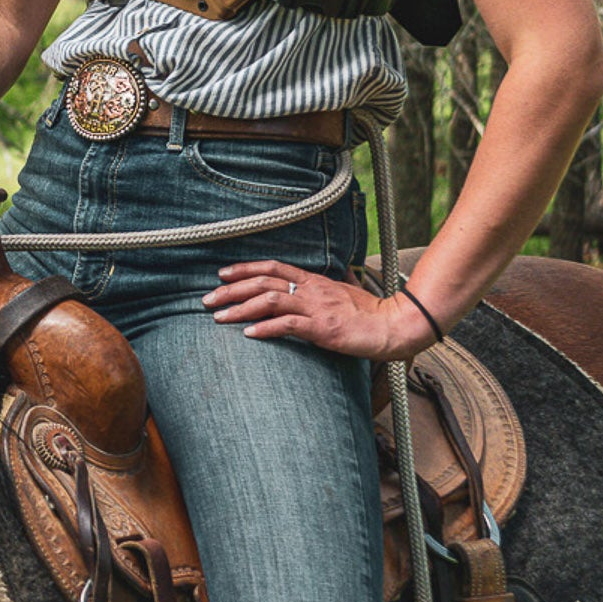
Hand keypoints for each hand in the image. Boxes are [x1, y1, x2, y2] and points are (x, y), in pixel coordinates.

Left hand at [204, 260, 439, 359]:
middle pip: (263, 281)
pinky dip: (265, 328)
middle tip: (208, 299)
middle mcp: (311, 289)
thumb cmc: (372, 312)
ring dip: (240, 309)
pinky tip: (248, 334)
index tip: (222, 274)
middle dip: (231, 289)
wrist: (394, 326)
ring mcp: (316, 307)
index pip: (273, 267)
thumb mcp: (349, 291)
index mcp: (314, 280)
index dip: (245, 269)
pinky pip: (288, 325)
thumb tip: (341, 272)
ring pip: (270, 300)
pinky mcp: (322, 328)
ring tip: (218, 317)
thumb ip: (337, 283)